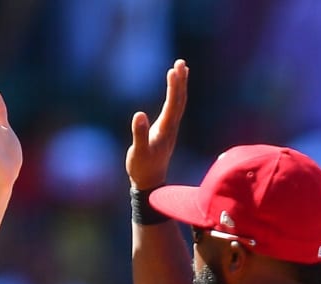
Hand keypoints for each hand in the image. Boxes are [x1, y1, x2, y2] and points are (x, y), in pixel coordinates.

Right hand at [127, 59, 188, 189]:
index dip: (173, 87)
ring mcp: (170, 130)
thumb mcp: (138, 152)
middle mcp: (171, 128)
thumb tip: (139, 115)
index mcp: (165, 130)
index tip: (174, 70)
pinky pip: (174, 109)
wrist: (150, 185)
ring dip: (180, 86)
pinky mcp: (166, 132)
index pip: (172, 105)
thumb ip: (139, 134)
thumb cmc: (142, 169)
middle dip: (181, 82)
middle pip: (179, 101)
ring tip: (182, 68)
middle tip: (181, 62)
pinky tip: (176, 89)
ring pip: (178, 104)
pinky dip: (176, 96)